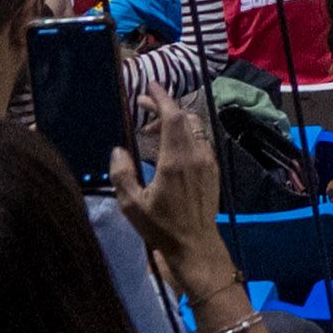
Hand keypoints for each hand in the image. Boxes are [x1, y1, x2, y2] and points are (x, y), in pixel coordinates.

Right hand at [113, 85, 225, 289]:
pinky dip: (184, 134)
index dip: (162, 98)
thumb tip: (119, 150)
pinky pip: (200, 141)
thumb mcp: (132, 204)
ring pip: (194, 128)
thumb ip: (122, 174)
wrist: (196, 245)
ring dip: (174, 122)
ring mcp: (208, 161)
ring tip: (151, 131)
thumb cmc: (161, 227)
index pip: (173, 117)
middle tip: (143, 107)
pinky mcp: (213, 169)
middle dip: (164, 107)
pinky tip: (169, 147)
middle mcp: (196, 155)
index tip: (150, 87)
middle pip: (184, 118)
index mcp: (176, 160)